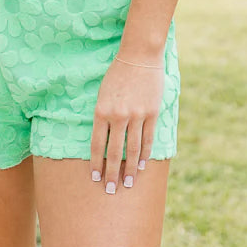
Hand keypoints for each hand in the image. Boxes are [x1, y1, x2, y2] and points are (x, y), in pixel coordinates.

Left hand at [90, 53, 164, 192]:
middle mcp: (118, 116)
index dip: (96, 163)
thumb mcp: (103, 93)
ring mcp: (136, 115)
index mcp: (101, 110)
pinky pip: (147, 139)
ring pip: (132, 149)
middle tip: (111, 190)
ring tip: (128, 183)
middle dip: (112, 173)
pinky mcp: (151, 113)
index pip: (97, 144)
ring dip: (130, 169)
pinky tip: (141, 165)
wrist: (138, 55)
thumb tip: (103, 140)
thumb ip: (103, 116)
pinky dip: (144, 154)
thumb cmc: (117, 73)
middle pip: (114, 152)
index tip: (95, 178)